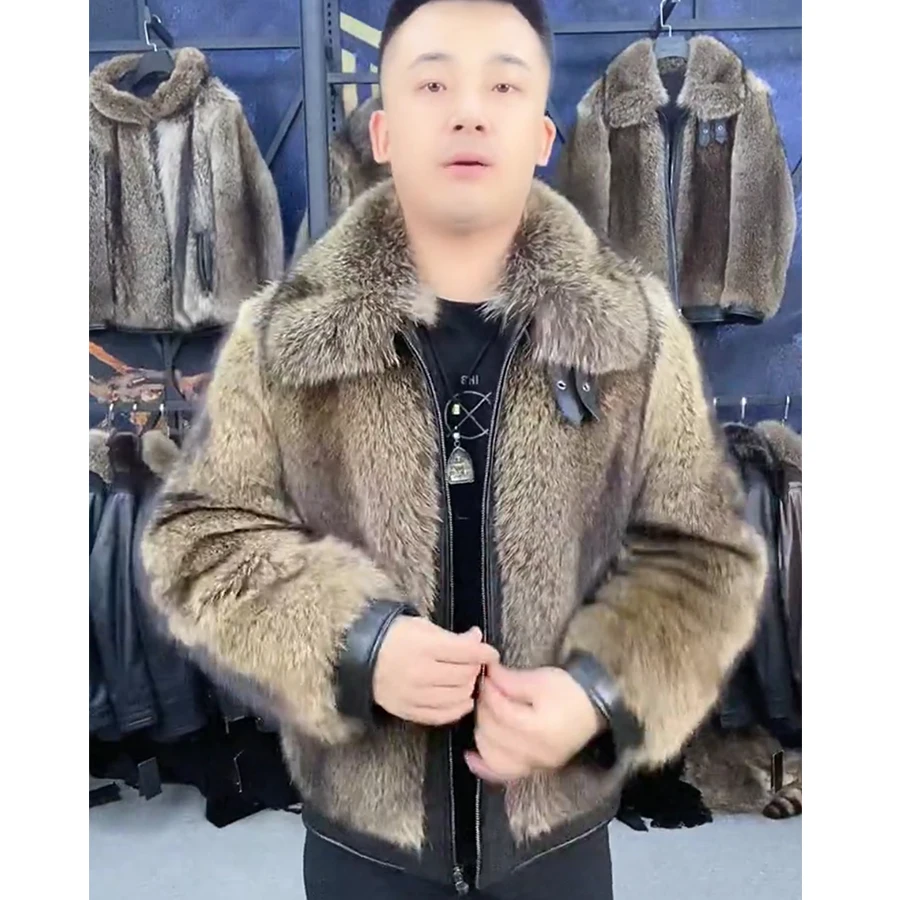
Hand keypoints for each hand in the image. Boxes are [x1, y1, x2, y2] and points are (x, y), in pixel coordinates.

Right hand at [373, 620, 498, 725]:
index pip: (466, 653)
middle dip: (475, 669)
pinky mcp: (408, 711)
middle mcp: (419, 673)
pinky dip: (457, 709)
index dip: (485, 653)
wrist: (361, 656)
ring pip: (456, 697)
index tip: (491, 653)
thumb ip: (452, 637)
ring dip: (468, 688)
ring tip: (467, 679)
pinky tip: (462, 699)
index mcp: (424, 647)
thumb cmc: (394, 637)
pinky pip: (441, 715)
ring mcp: (413, 695)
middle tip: (475, 663)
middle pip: (464, 676)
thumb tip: (477, 640)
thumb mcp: (423, 627)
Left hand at [465, 664, 605, 783]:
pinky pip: (502, 774)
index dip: (489, 691)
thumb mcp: (541, 679)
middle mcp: (535, 754)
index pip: (500, 711)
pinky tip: (470, 755)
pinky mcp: (532, 770)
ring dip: (482, 731)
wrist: (594, 709)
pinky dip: (483, 765)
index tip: (485, 676)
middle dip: (483, 708)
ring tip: (486, 712)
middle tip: (485, 691)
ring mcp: (534, 766)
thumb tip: (487, 676)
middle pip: (493, 733)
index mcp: (539, 729)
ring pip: (492, 756)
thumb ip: (510, 681)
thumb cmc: (570, 692)